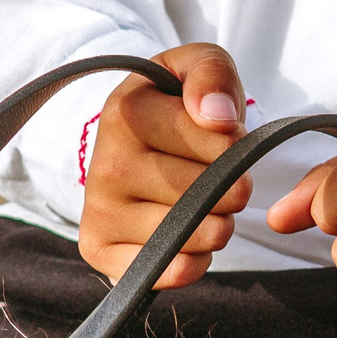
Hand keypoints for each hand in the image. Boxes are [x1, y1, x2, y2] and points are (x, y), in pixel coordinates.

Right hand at [78, 43, 249, 287]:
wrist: (131, 135)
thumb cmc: (174, 100)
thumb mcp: (197, 65)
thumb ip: (212, 74)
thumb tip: (218, 116)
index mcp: (126, 111)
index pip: (222, 144)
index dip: (237, 146)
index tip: (223, 136)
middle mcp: (104, 163)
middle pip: (208, 194)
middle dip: (232, 189)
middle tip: (219, 178)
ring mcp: (99, 210)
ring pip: (192, 234)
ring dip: (217, 225)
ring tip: (203, 205)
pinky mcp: (99, 250)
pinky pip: (167, 273)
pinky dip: (194, 262)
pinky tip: (188, 238)